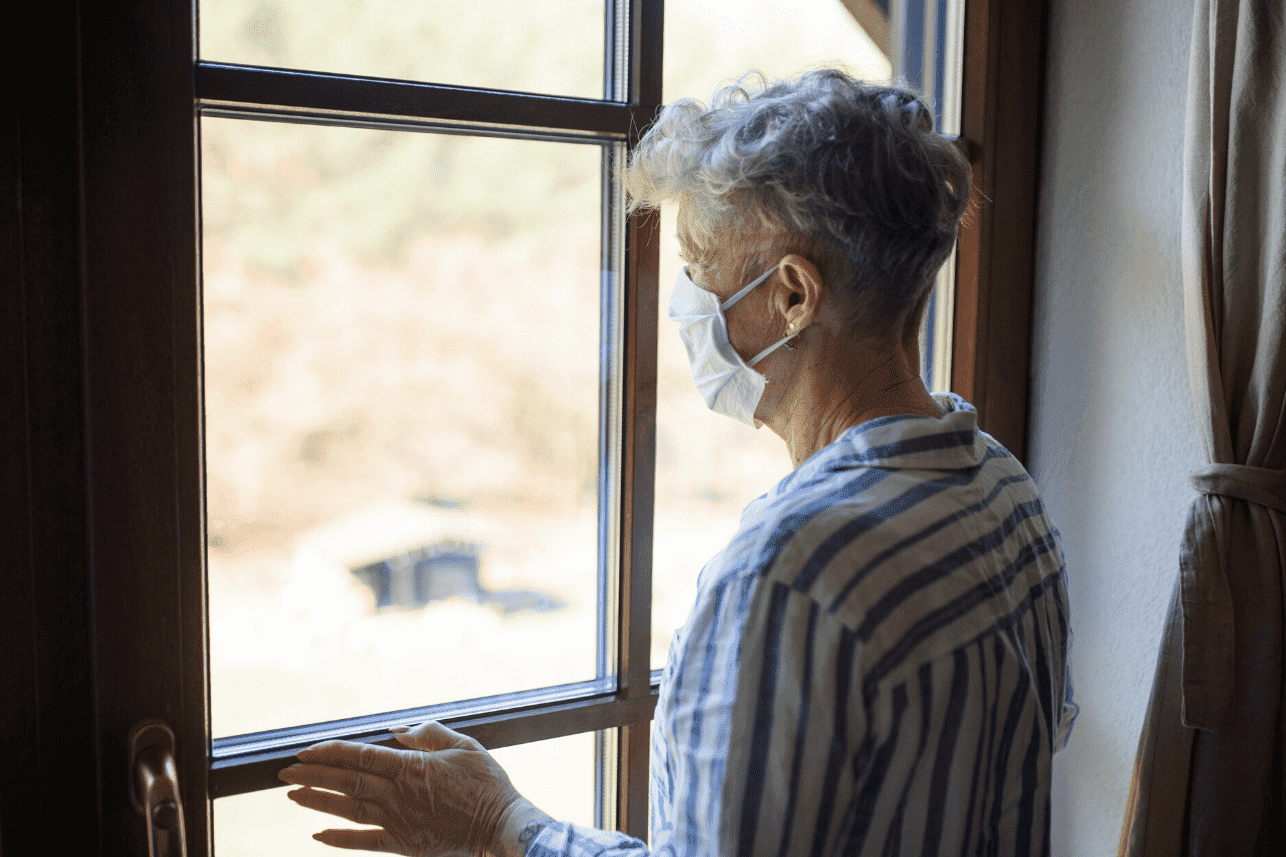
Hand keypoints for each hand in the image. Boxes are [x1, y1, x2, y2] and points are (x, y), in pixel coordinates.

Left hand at [279, 721, 541, 856]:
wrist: (501, 826)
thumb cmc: (487, 783)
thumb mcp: (464, 746)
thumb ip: (429, 734)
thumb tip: (399, 730)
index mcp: (410, 767)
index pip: (359, 756)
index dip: (329, 752)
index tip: (304, 750)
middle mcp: (397, 794)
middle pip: (345, 781)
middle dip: (312, 775)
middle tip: (283, 771)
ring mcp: (398, 821)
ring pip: (348, 809)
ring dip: (317, 802)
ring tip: (292, 796)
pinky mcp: (403, 844)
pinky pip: (364, 841)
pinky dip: (339, 838)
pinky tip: (317, 834)